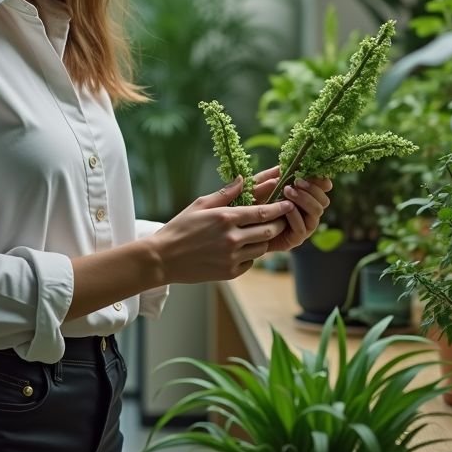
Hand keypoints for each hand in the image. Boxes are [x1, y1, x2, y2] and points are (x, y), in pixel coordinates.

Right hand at [147, 177, 296, 283]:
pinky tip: (239, 249)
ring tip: (256, 233)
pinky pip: (250, 263)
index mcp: (225, 218)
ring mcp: (232, 257)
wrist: (163, 259)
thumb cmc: (180, 227)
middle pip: (268, 231)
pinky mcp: (230, 273)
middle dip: (278, 224)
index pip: (262, 212)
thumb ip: (225, 193)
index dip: (279, 208)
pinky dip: (249, 256)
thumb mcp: (200, 205)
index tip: (289, 204)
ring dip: (263, 240)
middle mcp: (232, 238)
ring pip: (262, 248)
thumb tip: (244, 179)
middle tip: (280, 220)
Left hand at [249, 167, 331, 251]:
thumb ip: (271, 175)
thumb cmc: (249, 205)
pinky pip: (302, 228)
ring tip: (288, 191)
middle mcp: (307, 212)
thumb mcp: (258, 186)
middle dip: (312, 189)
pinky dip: (296, 216)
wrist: (239, 229)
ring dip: (305, 199)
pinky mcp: (295, 239)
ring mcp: (303, 226)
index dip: (322, 181)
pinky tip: (287, 208)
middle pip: (324, 200)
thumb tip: (284, 165)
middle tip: (297, 182)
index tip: (314, 173)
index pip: (322, 188)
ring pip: (317, 212)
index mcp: (304, 196)